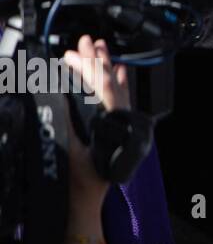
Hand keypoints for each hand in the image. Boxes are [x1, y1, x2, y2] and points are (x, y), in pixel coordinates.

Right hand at [61, 36, 128, 243]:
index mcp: (110, 121)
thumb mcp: (68, 149)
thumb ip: (67, 121)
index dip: (88, 66)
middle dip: (97, 60)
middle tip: (87, 41)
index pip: (102, 86)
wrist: (84, 202)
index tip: (74, 52)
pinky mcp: (118, 129)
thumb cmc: (76, 180)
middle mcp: (120, 120)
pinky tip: (120, 71)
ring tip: (101, 48)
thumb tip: (60, 92)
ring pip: (116, 88)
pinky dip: (118, 84)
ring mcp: (121, 124)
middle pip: (110, 83)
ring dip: (107, 67)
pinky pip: (120, 100)